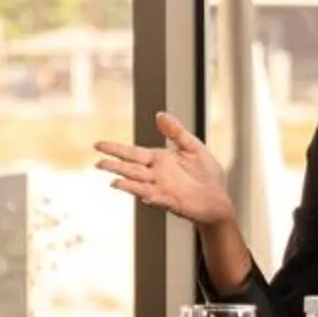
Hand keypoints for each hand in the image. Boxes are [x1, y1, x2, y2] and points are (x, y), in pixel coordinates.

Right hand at [94, 112, 235, 227]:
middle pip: (130, 168)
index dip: (115, 148)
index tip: (99, 144)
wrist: (219, 199)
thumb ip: (176, 132)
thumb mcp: (193, 147)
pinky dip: (148, 196)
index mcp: (159, 160)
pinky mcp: (171, 201)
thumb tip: (160, 114)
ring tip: (113, 180)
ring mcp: (161, 189)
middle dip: (114, 165)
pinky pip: (156, 198)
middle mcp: (156, 174)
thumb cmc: (207, 175)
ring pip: (138, 184)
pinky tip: (141, 194)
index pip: (132, 152)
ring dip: (126, 183)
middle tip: (98, 162)